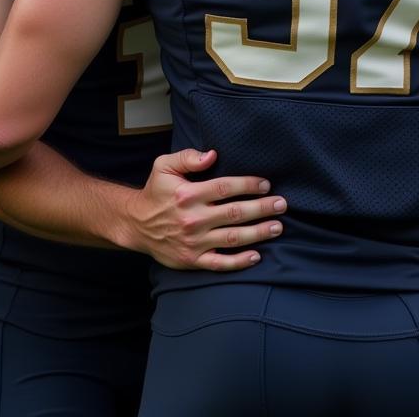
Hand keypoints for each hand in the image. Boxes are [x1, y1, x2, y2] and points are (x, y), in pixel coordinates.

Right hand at [122, 148, 286, 271]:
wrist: (136, 224)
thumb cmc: (155, 192)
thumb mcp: (164, 166)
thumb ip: (188, 157)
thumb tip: (213, 155)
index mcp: (188, 194)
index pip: (224, 188)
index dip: (248, 185)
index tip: (265, 184)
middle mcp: (193, 219)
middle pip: (235, 213)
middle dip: (261, 208)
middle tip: (282, 204)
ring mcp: (194, 242)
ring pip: (233, 238)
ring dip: (258, 233)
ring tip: (277, 226)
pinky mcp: (193, 260)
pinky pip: (220, 263)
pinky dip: (239, 262)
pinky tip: (256, 256)